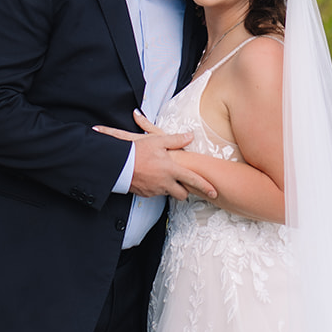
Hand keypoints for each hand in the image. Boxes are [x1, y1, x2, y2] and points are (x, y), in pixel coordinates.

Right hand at [95, 111, 216, 201]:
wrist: (117, 165)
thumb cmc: (137, 151)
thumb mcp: (157, 140)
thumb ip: (176, 140)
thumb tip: (190, 136)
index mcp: (171, 170)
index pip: (193, 180)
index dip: (205, 187)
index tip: (214, 193)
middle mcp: (165, 182)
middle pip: (183, 194)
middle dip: (186, 191)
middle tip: (185, 184)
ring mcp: (155, 190)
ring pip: (169, 194)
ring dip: (171, 188)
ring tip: (166, 177)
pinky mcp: (146, 194)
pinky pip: (156, 193)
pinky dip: (158, 187)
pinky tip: (153, 178)